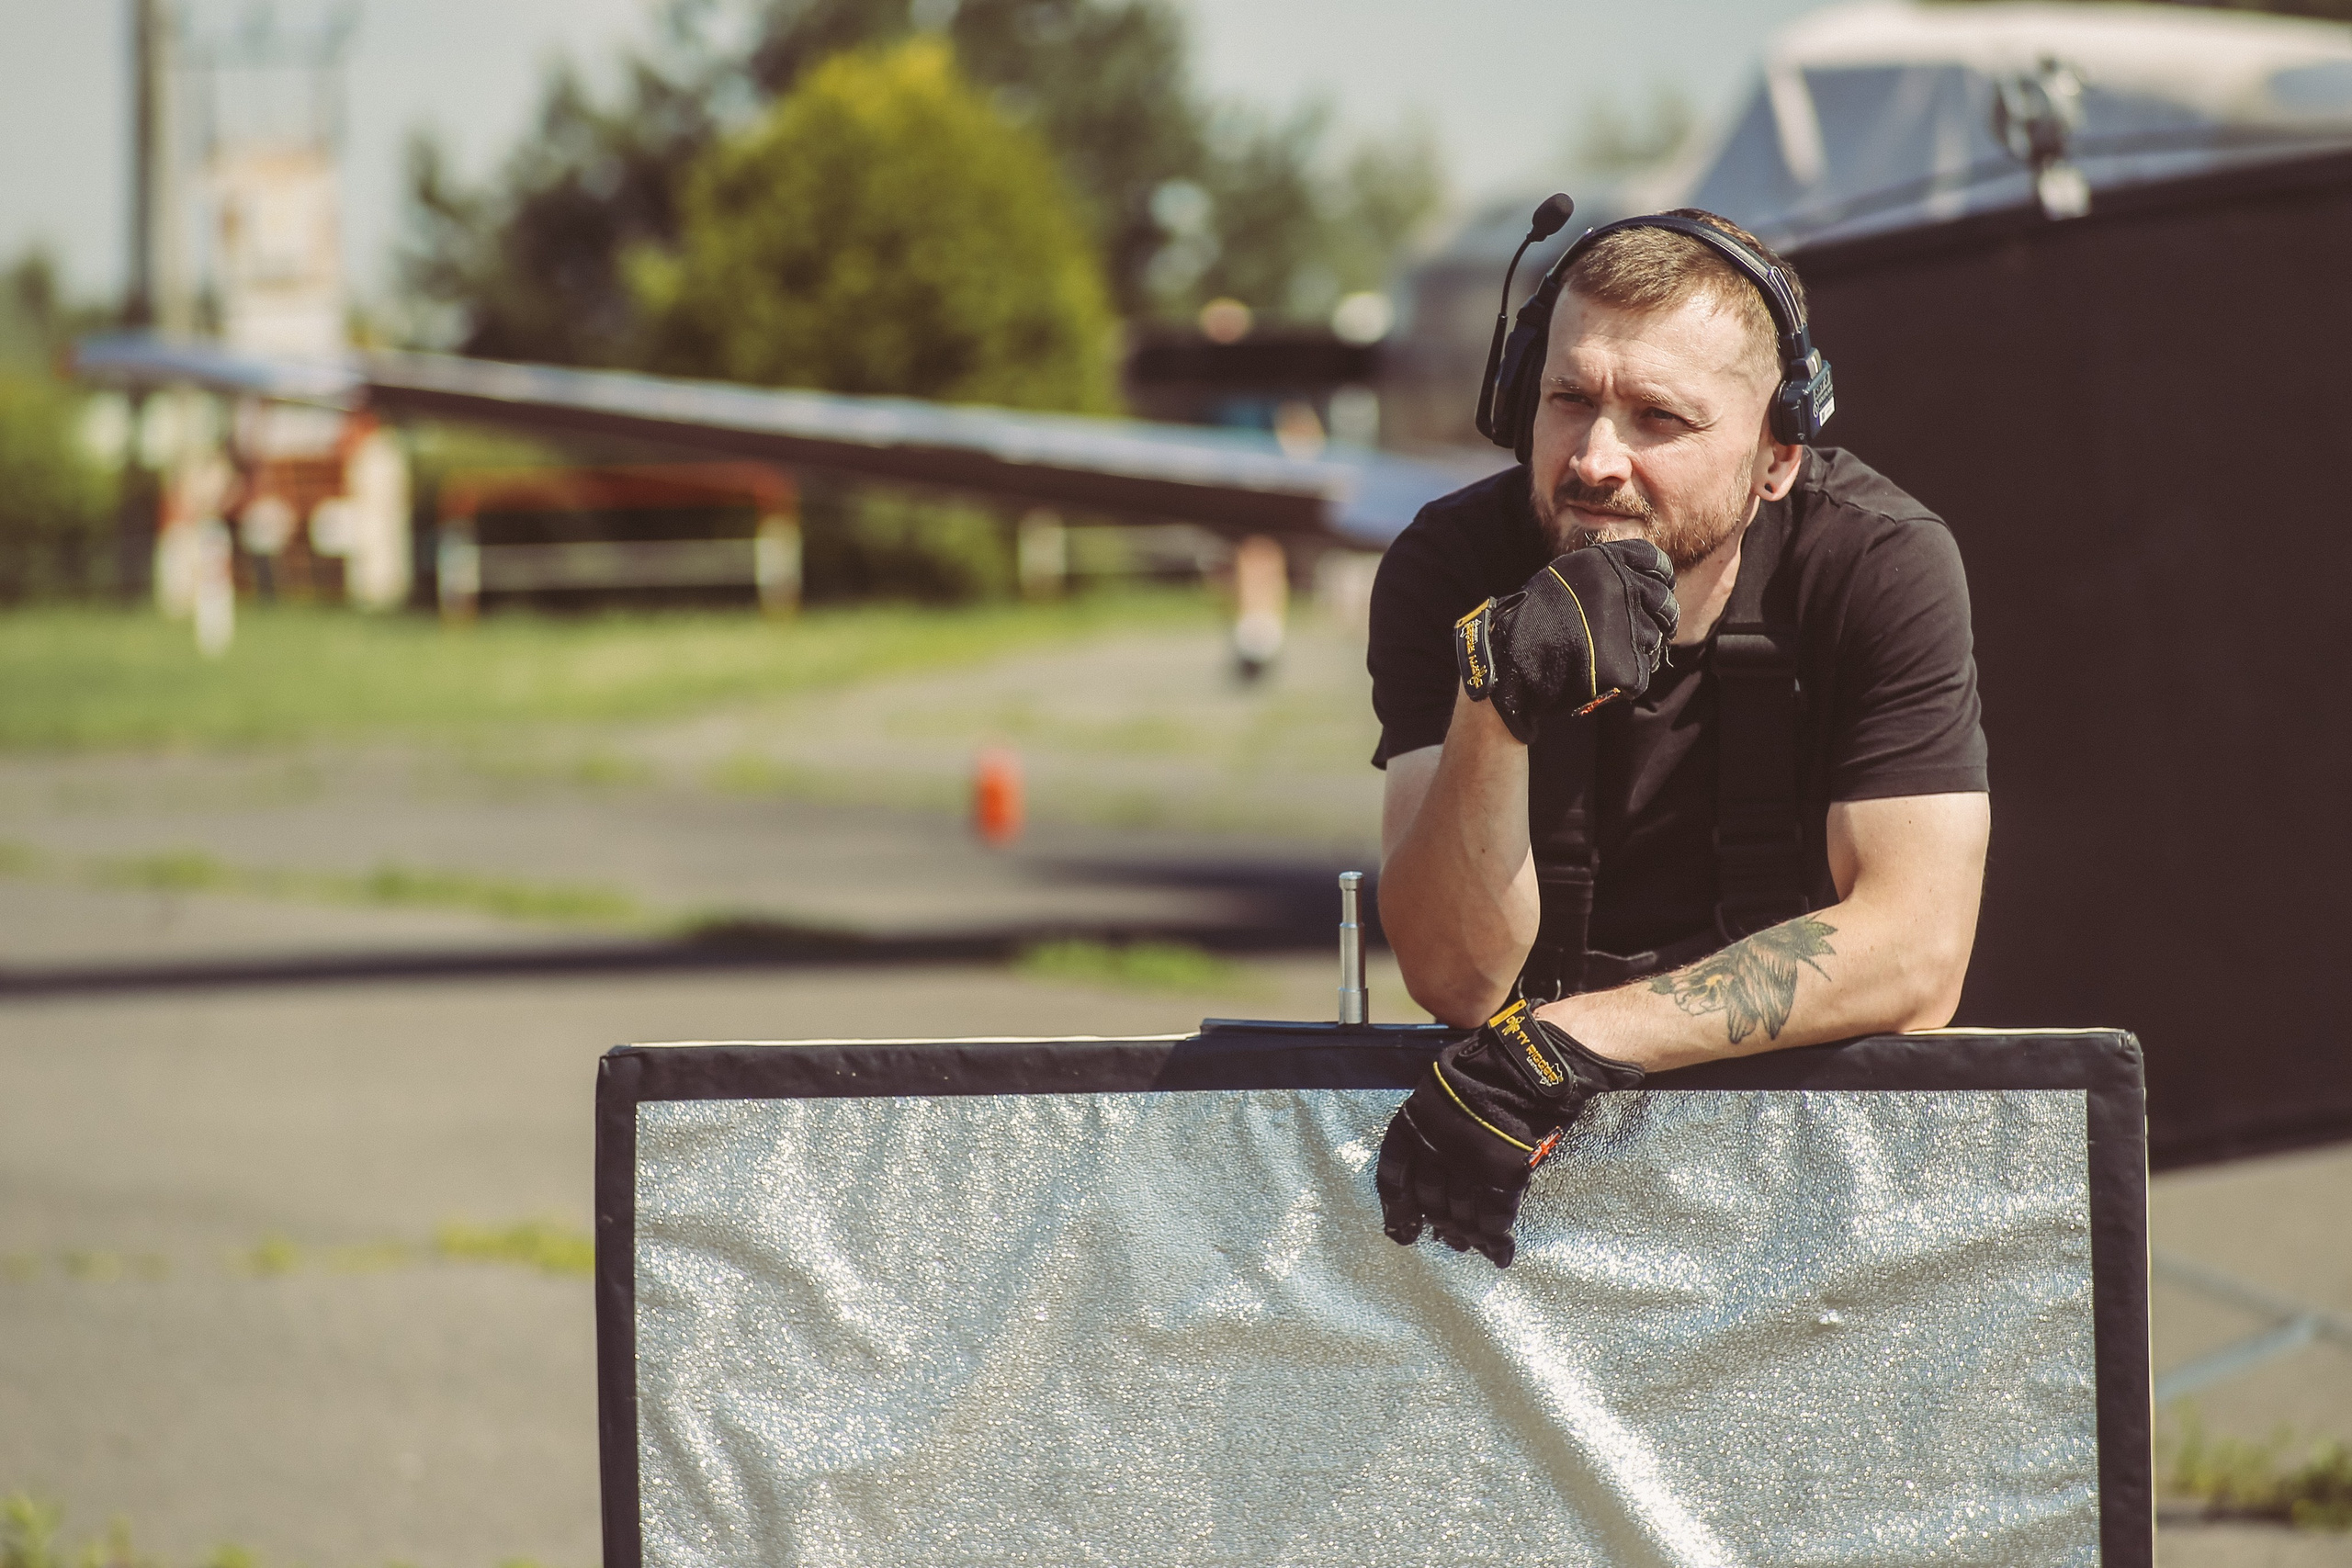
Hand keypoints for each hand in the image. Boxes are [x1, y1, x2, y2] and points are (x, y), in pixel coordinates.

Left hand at [1376, 998, 1644, 1266]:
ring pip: (1461, 1214)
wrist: (1526, 1064)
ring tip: (1469, 1244)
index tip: (1401, 1228)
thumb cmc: (1488, 1069)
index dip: (1398, 1208)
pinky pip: (1494, 1218)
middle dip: (1438, 1222)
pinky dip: (1496, 1240)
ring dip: (1465, 1234)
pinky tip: (1499, 1253)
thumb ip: (1434, 1124)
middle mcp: (1434, 1148)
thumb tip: (1434, 1157)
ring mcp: (1467, 1165)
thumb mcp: (1442, 1089)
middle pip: (1430, 1200)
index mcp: (1414, 1122)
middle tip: (1446, 1236)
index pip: (1393, 1176)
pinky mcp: (1502, 1176)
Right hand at [1453, 540, 1677, 741]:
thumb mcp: (1566, 576)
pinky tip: (1602, 673)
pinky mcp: (1629, 665)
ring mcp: (1629, 627)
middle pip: (1663, 601)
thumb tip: (1644, 575)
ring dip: (1639, 647)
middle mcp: (1624, 587)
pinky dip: (1628, 675)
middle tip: (1641, 629)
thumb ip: (1605, 572)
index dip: (1660, 578)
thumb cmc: (1535, 617)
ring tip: (1607, 653)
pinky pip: (1644, 670)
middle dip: (1659, 616)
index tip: (1657, 589)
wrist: (1512, 660)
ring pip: (1655, 638)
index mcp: (1608, 561)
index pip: (1656, 564)